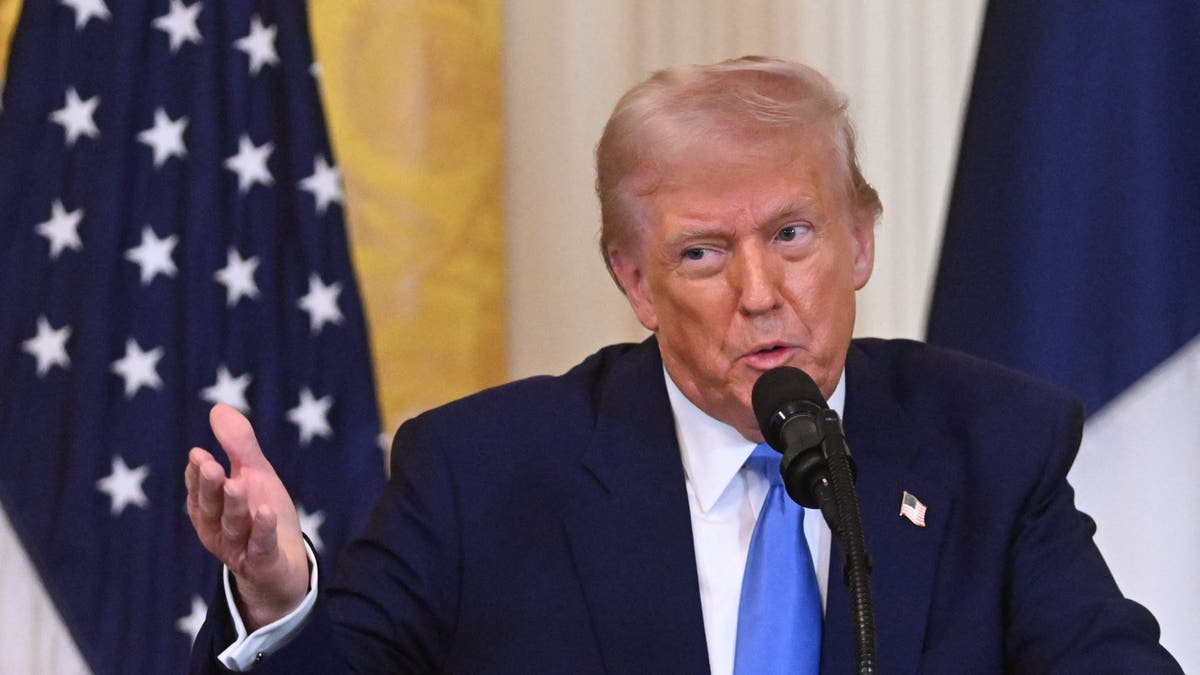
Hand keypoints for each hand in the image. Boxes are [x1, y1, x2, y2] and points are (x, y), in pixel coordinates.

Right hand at [185, 404, 310, 630]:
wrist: (284, 567)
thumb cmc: (263, 516)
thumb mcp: (255, 476)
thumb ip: (238, 446)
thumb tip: (217, 407)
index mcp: (211, 509)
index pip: (200, 490)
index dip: (197, 474)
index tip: (198, 453)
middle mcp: (218, 531)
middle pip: (211, 508)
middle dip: (209, 487)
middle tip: (209, 465)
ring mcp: (239, 550)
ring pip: (233, 528)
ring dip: (234, 506)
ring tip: (237, 485)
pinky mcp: (263, 564)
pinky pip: (260, 548)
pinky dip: (262, 531)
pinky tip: (266, 512)